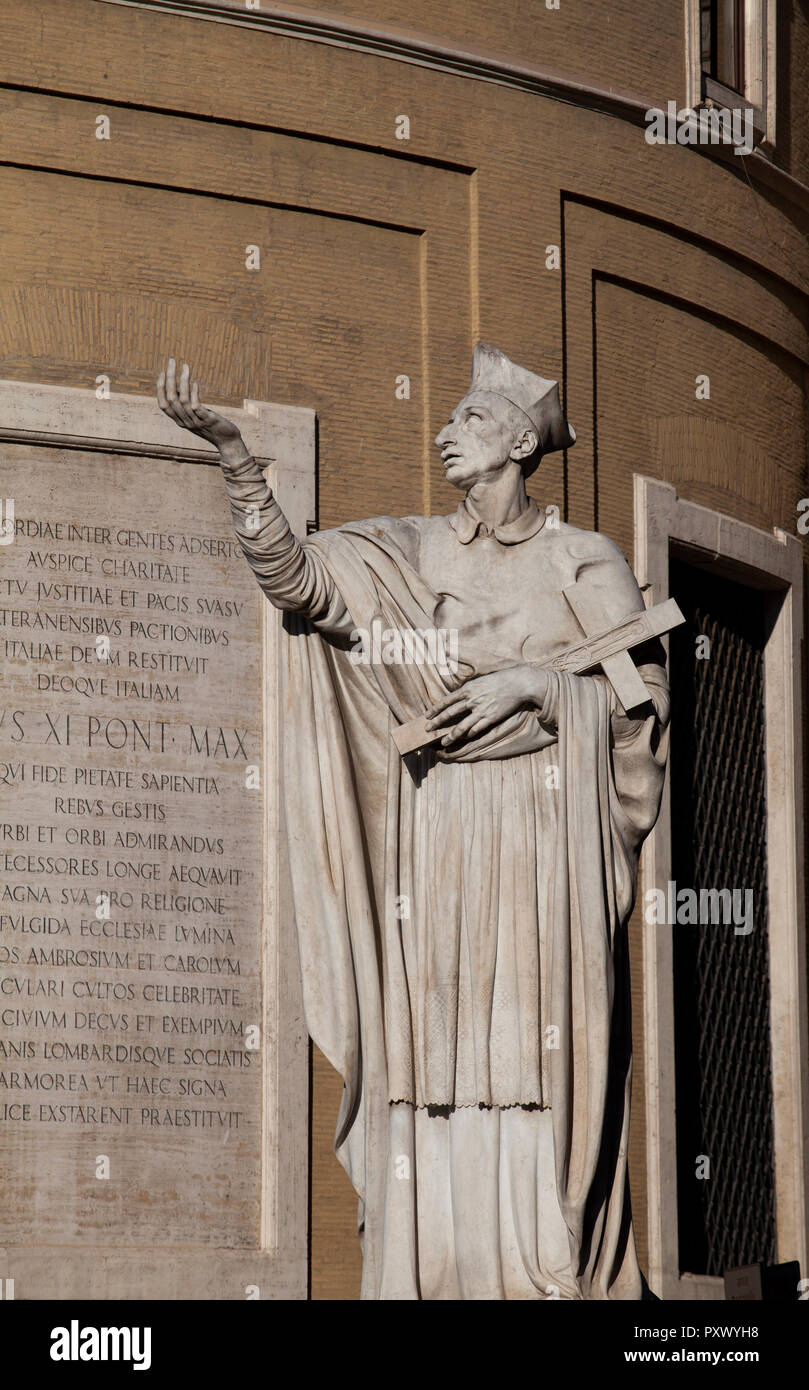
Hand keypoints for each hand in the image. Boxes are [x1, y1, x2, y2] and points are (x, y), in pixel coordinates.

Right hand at [157, 359, 248, 464]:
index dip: (160, 389)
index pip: (163, 405)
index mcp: (179, 421)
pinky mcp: (207, 420)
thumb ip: (186, 404)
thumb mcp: (195, 416)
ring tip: (185, 366)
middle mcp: (185, 422)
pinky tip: (196, 382)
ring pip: (182, 400)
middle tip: (171, 361)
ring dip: (182, 381)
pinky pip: (196, 405)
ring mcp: (195, 421)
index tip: (162, 372)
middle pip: (171, 398)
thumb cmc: (211, 425)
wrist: (227, 441)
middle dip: (169, 378)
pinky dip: (194, 392)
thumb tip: (178, 386)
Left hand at [426, 665, 549, 746]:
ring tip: (443, 742)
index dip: (435, 709)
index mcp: (468, 689)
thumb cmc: (499, 680)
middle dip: (436, 723)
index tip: (426, 716)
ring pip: (461, 727)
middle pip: (449, 714)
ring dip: (451, 736)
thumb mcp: (480, 680)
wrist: (517, 683)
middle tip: (427, 730)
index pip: (446, 700)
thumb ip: (469, 689)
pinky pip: (476, 729)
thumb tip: (459, 696)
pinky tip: (464, 738)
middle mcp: (471, 700)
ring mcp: (480, 710)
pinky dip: (468, 734)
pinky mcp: (490, 718)